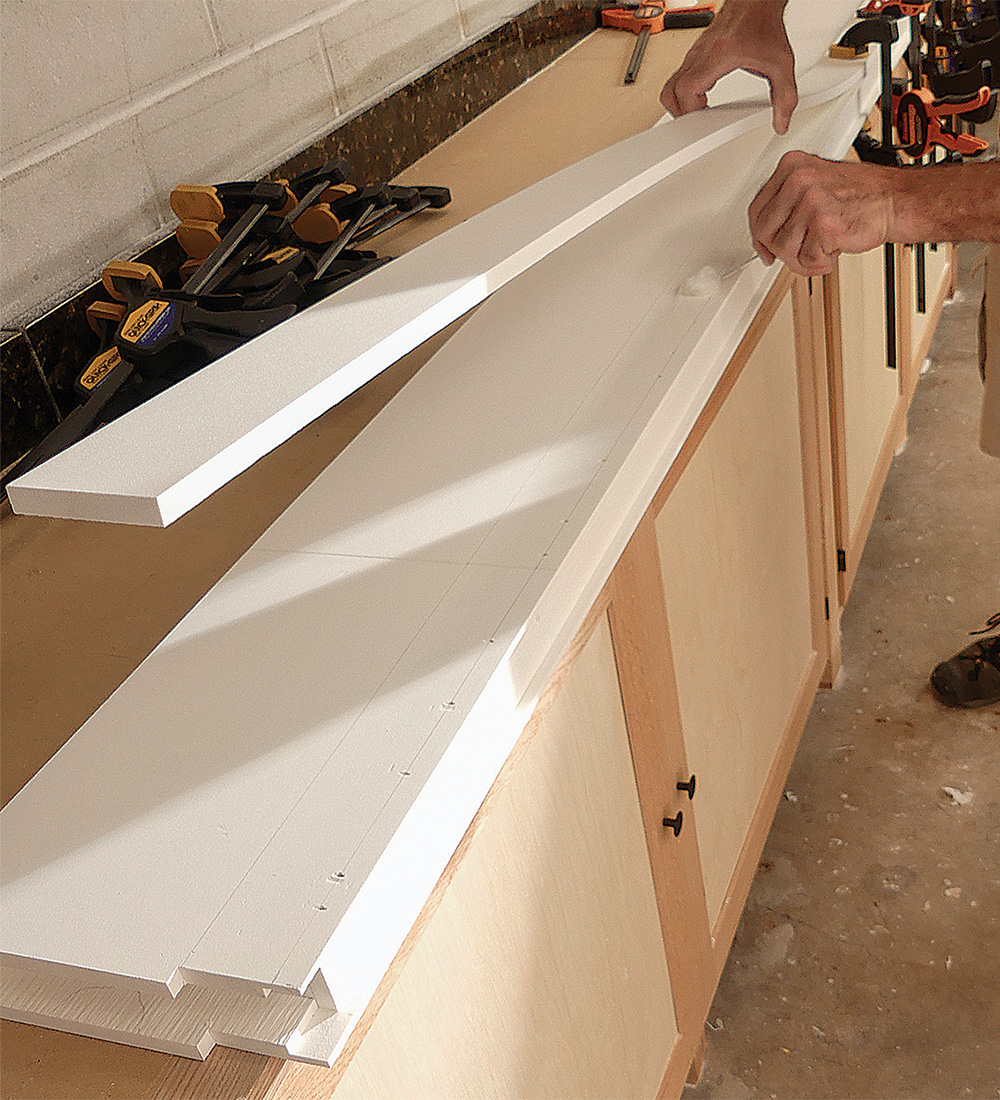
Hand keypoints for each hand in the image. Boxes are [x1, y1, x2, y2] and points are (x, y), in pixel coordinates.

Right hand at [660, 0, 797, 133]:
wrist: (758, 1)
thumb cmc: (764, 23)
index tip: (703, 121)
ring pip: (671, 83)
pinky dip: (684, 90)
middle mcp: (701, 53)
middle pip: (670, 91)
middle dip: (680, 112)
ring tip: (698, 111)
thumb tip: (782, 122)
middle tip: (697, 121)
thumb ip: (785, 96)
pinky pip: (679, 75)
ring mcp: (695, 52)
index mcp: (717, 56)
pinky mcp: (696, 51)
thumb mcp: (780, 63)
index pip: (686, 91)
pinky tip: (701, 95)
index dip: (690, 112)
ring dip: (679, 102)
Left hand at [748, 151, 894, 275]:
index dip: (759, 236)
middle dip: (781, 249)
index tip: (765, 248)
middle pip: (765, 232)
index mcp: (792, 166)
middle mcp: (798, 180)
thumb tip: (763, 234)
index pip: (756, 210)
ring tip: (824, 246)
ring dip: (804, 258)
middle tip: (800, 251)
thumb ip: (787, 204)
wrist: (896, 201)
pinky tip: (835, 249)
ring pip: (784, 249)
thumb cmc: (861, 195)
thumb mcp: (815, 185)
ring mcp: (811, 201)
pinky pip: (806, 260)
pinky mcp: (824, 224)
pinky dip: (820, 263)